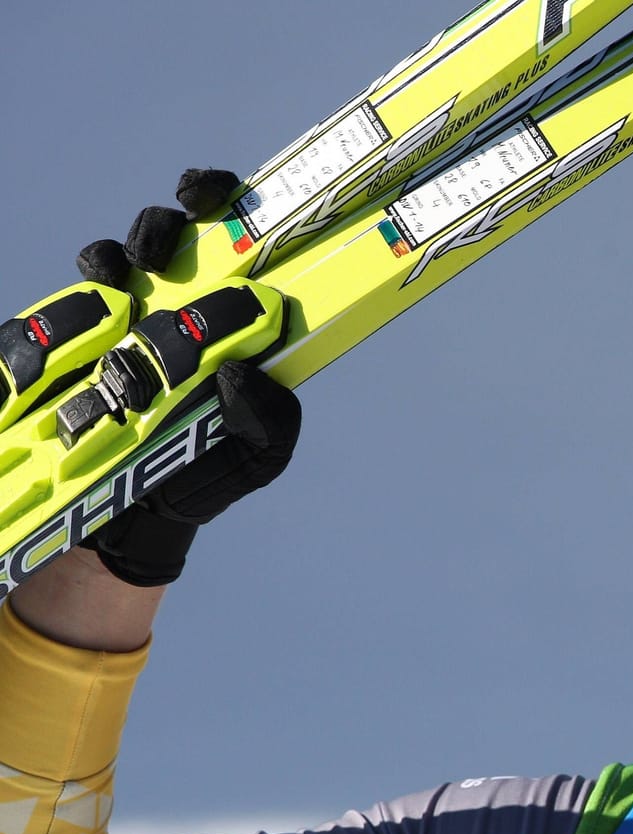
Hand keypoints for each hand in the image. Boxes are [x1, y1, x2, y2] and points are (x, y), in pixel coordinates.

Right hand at [73, 169, 298, 586]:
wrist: (134, 517)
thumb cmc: (203, 466)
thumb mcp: (254, 455)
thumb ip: (269, 421)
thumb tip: (244, 375)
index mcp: (221, 310)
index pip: (224, 234)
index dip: (215, 198)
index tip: (207, 194)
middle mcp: (163, 301)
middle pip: (159, 233)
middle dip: (157, 227)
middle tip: (157, 252)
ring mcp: (104, 320)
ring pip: (103, 264)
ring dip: (109, 266)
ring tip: (119, 297)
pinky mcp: (51, 349)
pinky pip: (40, 324)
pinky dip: (49, 327)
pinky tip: (61, 349)